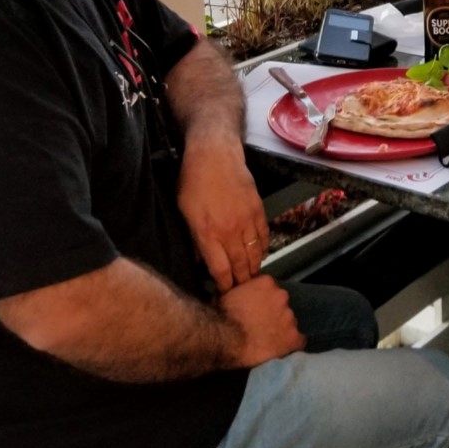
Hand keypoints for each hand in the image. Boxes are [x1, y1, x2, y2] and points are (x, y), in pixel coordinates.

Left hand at [177, 138, 267, 292]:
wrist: (215, 154)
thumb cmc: (193, 181)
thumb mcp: (185, 212)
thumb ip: (194, 239)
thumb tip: (200, 259)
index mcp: (208, 234)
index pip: (220, 270)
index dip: (224, 285)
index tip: (225, 292)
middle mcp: (230, 231)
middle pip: (240, 266)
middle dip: (241, 281)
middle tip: (241, 291)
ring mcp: (247, 220)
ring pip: (255, 253)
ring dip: (253, 267)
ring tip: (251, 276)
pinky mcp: (258, 210)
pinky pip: (264, 236)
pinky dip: (263, 248)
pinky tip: (260, 253)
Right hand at [219, 275, 303, 365]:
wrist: (226, 338)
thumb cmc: (222, 316)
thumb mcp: (226, 293)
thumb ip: (239, 289)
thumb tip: (237, 289)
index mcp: (267, 283)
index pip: (270, 290)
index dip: (263, 301)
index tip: (256, 310)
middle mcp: (282, 296)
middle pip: (281, 305)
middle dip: (273, 314)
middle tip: (260, 325)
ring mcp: (290, 317)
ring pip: (289, 323)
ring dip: (280, 329)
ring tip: (267, 340)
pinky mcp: (294, 338)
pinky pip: (298, 341)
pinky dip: (291, 345)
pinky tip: (281, 350)